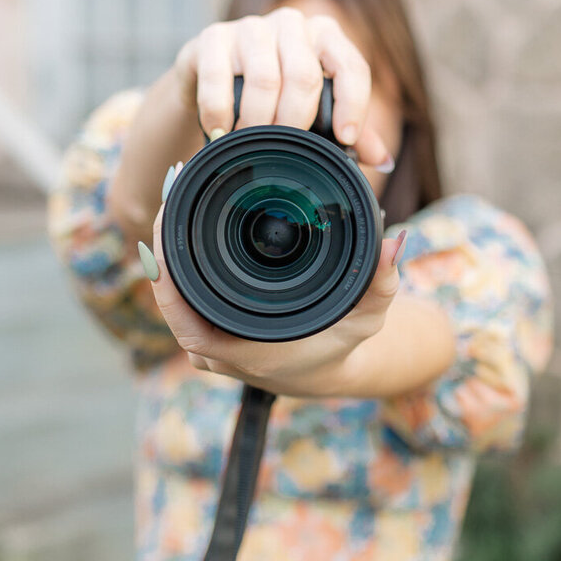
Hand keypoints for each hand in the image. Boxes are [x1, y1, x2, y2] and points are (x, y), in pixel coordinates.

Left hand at [140, 165, 407, 397]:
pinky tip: (179, 222)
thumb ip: (380, 282)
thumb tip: (394, 243)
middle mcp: (216, 352)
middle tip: (175, 186)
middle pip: (169, 293)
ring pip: (172, 294)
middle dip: (166, 239)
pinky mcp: (208, 333)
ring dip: (169, 248)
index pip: (183, 311)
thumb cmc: (341, 346)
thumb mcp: (366, 317)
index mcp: (241, 349)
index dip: (166, 269)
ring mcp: (208, 345)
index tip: (167, 221)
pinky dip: (176, 263)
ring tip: (176, 194)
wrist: (328, 374)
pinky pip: (181, 297)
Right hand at [173, 7, 392, 168]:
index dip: (352, 104)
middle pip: (304, 77)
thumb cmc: (274, 97)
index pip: (351, 66)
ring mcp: (251, 27)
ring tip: (250, 145)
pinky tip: (221, 132)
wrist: (212, 79)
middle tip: (282, 150)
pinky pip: (218, 78)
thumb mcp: (313, 110)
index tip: (345, 139)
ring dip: (257, 122)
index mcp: (325, 37)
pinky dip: (219, 113)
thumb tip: (384, 160)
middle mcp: (292, 24)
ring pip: (264, 79)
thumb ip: (350, 132)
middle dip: (294, 123)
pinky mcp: (213, 37)